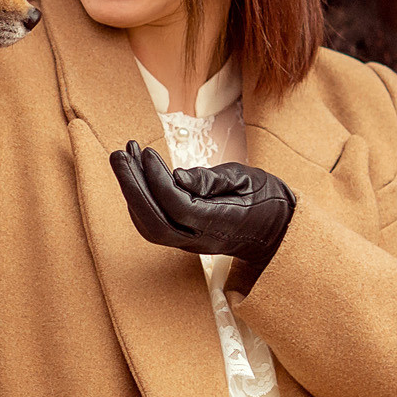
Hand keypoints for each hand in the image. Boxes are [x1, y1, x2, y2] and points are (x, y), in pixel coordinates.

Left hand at [109, 140, 295, 270]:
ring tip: (124, 157)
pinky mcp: (183, 238)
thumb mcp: (248, 179)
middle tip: (118, 154)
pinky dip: (140, 199)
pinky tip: (136, 174)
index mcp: (220, 223)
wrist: (278, 232)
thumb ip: (213, 180)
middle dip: (132, 187)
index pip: (178, 206)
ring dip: (131, 191)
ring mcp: (189, 243)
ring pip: (149, 225)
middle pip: (154, 221)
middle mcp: (200, 239)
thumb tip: (177, 176)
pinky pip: (154, 224)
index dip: (157, 181)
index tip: (146, 152)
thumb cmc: (266, 199)